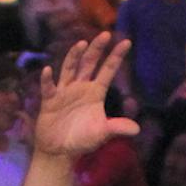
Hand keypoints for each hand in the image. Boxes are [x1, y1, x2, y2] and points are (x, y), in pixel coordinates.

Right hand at [31, 33, 140, 159]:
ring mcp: (64, 92)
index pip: (107, 70)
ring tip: (82, 44)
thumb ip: (117, 128)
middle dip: (97, 49)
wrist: (60, 152)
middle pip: (89, 63)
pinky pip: (48, 87)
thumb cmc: (82, 140)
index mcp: (95, 92)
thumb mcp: (101, 134)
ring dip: (75, 56)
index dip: (116, 57)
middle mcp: (81, 87)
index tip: (127, 42)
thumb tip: (137, 130)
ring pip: (70, 68)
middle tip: (105, 34)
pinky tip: (48, 70)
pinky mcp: (50, 101)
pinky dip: (48, 79)